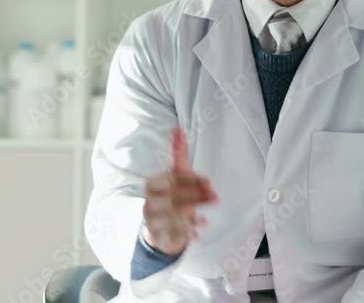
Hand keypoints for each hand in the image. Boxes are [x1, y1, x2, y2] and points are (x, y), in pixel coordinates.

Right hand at [141, 127, 217, 255]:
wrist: (158, 224)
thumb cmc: (170, 193)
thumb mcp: (175, 173)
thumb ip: (177, 153)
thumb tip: (177, 129)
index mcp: (152, 185)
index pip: (171, 180)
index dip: (191, 180)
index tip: (208, 182)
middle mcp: (149, 202)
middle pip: (172, 199)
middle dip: (195, 198)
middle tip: (215, 197)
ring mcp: (152, 221)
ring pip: (171, 218)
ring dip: (191, 218)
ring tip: (205, 220)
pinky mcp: (158, 236)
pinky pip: (171, 235)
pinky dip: (185, 234)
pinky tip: (198, 233)